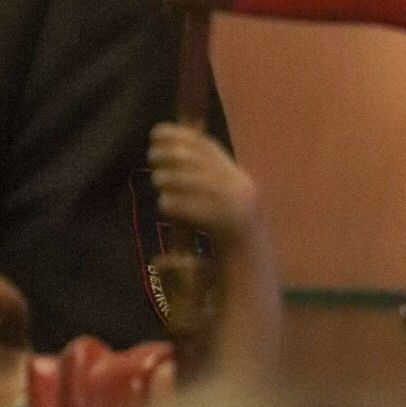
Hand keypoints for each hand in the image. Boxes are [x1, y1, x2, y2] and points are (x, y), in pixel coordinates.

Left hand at [148, 122, 261, 243]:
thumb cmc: (229, 235)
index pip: (206, 145)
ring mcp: (235, 207)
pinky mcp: (226, 228)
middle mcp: (240, 187)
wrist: (253, 273)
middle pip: (194, 159)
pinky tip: (165, 206)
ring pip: (189, 180)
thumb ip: (200, 173)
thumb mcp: (219, 198)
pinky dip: (171, 203)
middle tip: (152, 158)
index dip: (178, 134)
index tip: (156, 133)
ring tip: (158, 182)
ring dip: (167, 178)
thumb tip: (169, 145)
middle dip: (168, 154)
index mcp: (238, 178)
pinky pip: (188, 207)